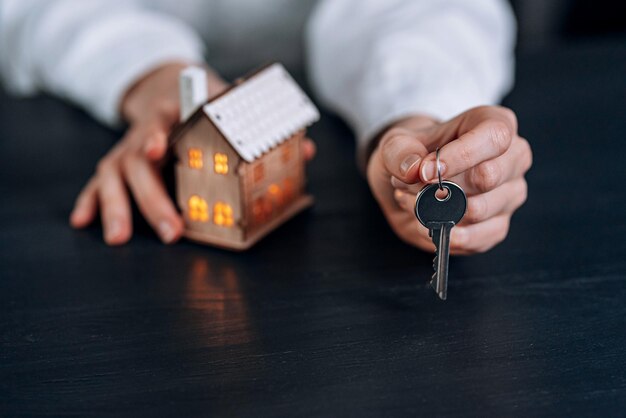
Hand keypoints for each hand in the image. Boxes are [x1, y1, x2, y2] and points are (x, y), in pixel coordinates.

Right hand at [70, 62, 316, 244]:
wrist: (168, 89)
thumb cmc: (203, 105)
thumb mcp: (229, 106)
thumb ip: (262, 130)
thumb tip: (306, 150)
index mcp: (174, 113)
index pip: (163, 120)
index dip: (158, 133)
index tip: (158, 147)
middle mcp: (145, 132)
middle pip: (137, 161)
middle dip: (151, 199)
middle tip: (171, 230)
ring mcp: (126, 148)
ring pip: (111, 175)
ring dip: (114, 207)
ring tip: (117, 238)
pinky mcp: (115, 164)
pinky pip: (96, 183)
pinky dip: (90, 202)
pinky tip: (82, 221)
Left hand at [367, 106, 531, 253]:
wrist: (408, 183)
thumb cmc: (412, 154)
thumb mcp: (395, 143)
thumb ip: (399, 151)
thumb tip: (414, 169)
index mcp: (494, 123)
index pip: (494, 137)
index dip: (460, 155)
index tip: (426, 171)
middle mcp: (512, 158)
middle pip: (488, 177)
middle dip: (440, 187)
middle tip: (410, 186)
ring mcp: (510, 194)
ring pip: (479, 210)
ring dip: (436, 211)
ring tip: (415, 201)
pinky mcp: (499, 226)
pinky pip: (476, 238)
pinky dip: (444, 234)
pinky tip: (428, 222)